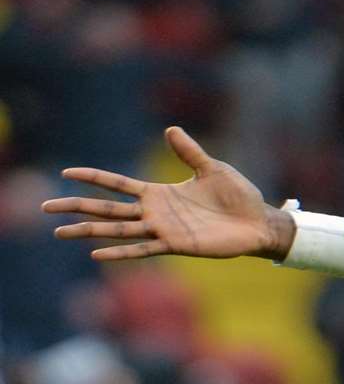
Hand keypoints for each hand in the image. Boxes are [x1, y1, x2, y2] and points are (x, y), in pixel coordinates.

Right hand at [42, 126, 294, 260]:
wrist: (257, 221)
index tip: (65, 174)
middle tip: (46, 208)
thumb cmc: (237, 196)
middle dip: (76, 207)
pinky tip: (97, 254)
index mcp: (159, 193)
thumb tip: (170, 129)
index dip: (92, 178)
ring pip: (117, 230)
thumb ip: (189, 152)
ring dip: (89, 231)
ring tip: (60, 233)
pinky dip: (120, 252)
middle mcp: (155, 212)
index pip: (117, 184)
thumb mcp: (211, 168)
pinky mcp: (177, 245)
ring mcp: (163, 230)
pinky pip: (143, 249)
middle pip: (107, 208)